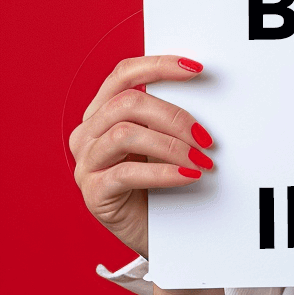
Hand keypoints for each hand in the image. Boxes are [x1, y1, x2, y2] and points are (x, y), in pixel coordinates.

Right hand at [69, 55, 214, 256]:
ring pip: (125, 134)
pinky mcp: (93, 193)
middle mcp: (88, 133)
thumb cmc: (162, 177)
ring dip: (171, 145)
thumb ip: (169, 114)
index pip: (124, 74)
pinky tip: (189, 175)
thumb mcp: (164, 138)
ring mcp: (86, 163)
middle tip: (205, 136)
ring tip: (201, 160)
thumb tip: (207, 90)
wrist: (158, 229)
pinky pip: (126, 173)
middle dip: (173, 116)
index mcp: (103, 111)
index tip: (196, 69)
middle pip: (127, 103)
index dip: (159, 65)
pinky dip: (164, 172)